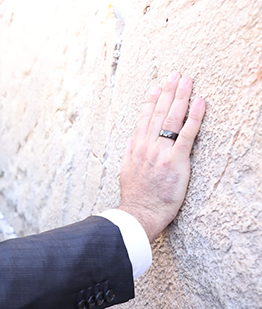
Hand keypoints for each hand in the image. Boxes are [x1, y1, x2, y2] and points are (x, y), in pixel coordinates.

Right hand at [118, 72, 205, 242]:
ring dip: (181, 97)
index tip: (158, 87)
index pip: (145, 118)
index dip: (152, 100)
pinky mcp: (176, 161)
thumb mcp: (127, 172)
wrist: (139, 213)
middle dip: (168, 91)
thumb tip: (133, 140)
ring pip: (172, 118)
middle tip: (176, 75)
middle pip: (159, 113)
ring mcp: (161, 152)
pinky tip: (200, 102)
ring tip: (187, 81)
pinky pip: (187, 134)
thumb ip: (131, 154)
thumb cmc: (135, 198)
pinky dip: (194, 116)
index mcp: (136, 148)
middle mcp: (147, 146)